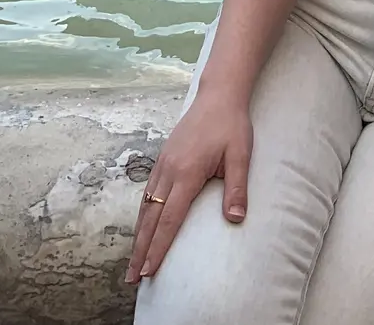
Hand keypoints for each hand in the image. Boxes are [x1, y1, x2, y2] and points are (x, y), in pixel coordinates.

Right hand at [125, 90, 252, 283]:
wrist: (219, 94)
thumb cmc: (231, 124)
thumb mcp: (240, 155)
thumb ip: (237, 188)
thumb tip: (236, 219)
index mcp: (187, 173)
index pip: (169, 219)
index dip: (158, 248)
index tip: (149, 271)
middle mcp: (169, 170)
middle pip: (150, 218)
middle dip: (141, 250)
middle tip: (133, 279)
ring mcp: (162, 164)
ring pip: (145, 206)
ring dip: (139, 235)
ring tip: (134, 261)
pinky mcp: (163, 159)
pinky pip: (147, 192)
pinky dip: (142, 215)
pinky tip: (143, 226)